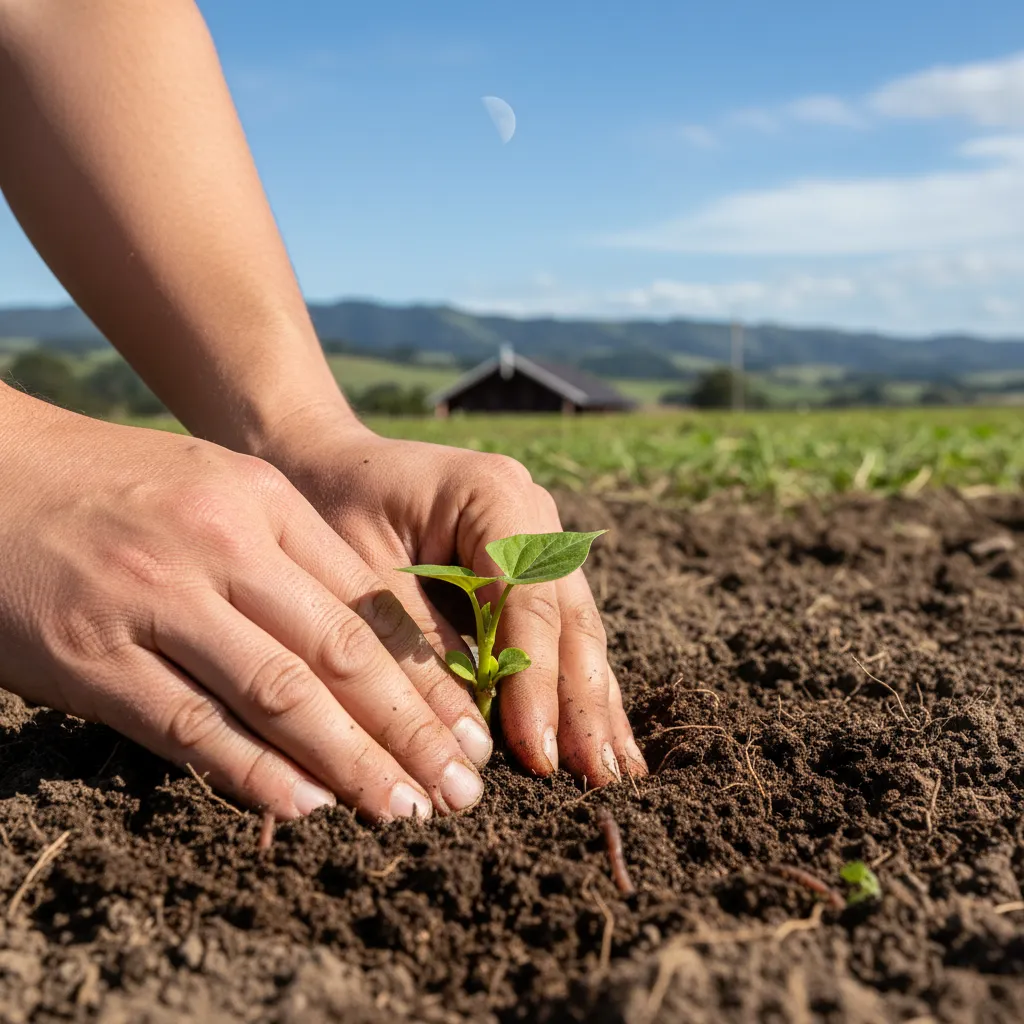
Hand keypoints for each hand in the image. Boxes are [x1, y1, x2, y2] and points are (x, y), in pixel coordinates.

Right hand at [0, 390, 488, 820]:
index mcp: (263, 502)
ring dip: (349, 763)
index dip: (429, 675)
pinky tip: (305, 807)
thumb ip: (292, 554)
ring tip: (401, 810)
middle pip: (341, 653)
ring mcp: (156, 602)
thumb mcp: (221, 488)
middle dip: (412, 729)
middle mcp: (220, 546)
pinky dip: (253, 774)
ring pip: (278, 695)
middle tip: (460, 790)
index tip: (471, 729)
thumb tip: (367, 650)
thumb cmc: (122, 487)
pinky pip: (190, 727)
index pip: (370, 602)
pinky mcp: (94, 659)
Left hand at [265, 415, 647, 786]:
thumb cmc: (331, 508)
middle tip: (600, 781)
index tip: (540, 756)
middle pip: (568, 618)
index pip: (527, 601)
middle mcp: (533, 512)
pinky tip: (599, 738)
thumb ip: (418, 645)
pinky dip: (574, 687)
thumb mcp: (361, 574)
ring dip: (594, 703)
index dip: (536, 683)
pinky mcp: (532, 569)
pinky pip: (560, 632)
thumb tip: (471, 739)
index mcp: (494, 493)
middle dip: (583, 702)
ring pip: (577, 630)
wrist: (325, 463)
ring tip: (616, 774)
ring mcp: (541, 537)